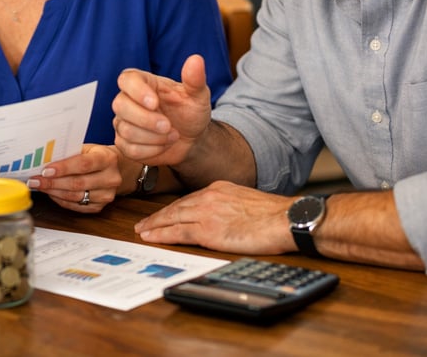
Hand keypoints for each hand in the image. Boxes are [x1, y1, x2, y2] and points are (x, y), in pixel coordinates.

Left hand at [26, 144, 123, 212]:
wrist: (114, 169)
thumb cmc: (95, 156)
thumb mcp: (87, 148)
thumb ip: (69, 153)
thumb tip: (44, 160)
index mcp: (107, 159)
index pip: (83, 164)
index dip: (63, 168)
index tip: (45, 170)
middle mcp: (110, 178)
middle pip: (77, 183)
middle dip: (52, 182)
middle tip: (35, 180)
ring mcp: (106, 195)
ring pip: (75, 196)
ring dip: (53, 192)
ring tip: (39, 186)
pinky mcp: (100, 206)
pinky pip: (76, 206)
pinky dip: (60, 200)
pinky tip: (51, 193)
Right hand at [112, 54, 212, 166]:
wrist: (191, 139)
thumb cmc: (191, 113)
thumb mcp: (197, 96)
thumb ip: (195, 79)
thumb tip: (196, 60)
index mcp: (143, 82)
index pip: (126, 79)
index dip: (137, 91)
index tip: (155, 103)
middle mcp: (128, 100)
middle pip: (120, 105)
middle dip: (146, 119)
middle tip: (168, 126)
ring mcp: (124, 122)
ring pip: (126, 130)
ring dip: (154, 137)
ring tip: (172, 135)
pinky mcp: (124, 143)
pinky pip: (129, 148)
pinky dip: (151, 150)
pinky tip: (163, 145)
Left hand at [135, 181, 294, 253]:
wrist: (284, 219)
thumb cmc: (274, 215)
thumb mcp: (247, 200)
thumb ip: (230, 205)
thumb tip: (225, 217)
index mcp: (219, 189)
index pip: (189, 200)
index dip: (173, 209)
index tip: (163, 214)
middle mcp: (208, 197)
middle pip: (176, 208)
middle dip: (158, 217)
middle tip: (143, 224)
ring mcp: (206, 213)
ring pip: (172, 219)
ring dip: (155, 225)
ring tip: (142, 231)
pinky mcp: (207, 230)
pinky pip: (178, 233)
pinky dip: (162, 235)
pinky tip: (152, 238)